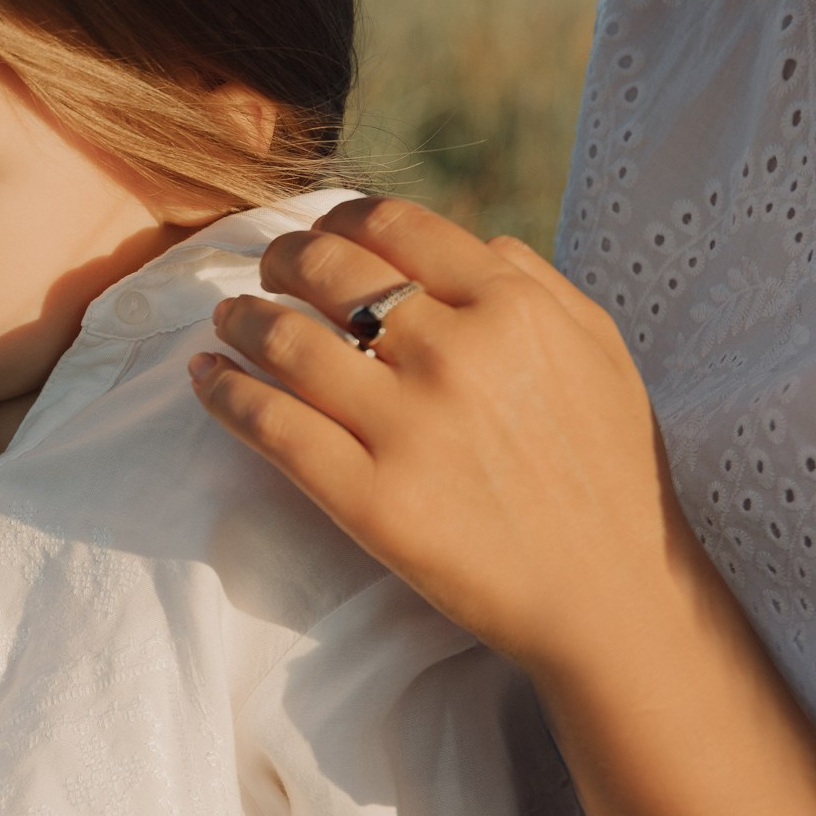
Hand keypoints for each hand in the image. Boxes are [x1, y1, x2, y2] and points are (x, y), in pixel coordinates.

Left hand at [188, 196, 719, 676]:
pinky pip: (271, 427)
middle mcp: (456, 355)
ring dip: (240, 321)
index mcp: (512, 308)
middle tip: (265, 273)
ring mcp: (409, 428)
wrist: (611, 595)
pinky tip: (205, 377)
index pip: (394, 226)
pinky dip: (224, 392)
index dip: (338, 219)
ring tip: (227, 322)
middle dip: (280, 260)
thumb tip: (473, 238)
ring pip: (287, 342)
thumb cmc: (610, 471)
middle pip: (328, 271)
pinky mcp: (370, 500)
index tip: (317, 233)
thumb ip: (536, 282)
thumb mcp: (599, 351)